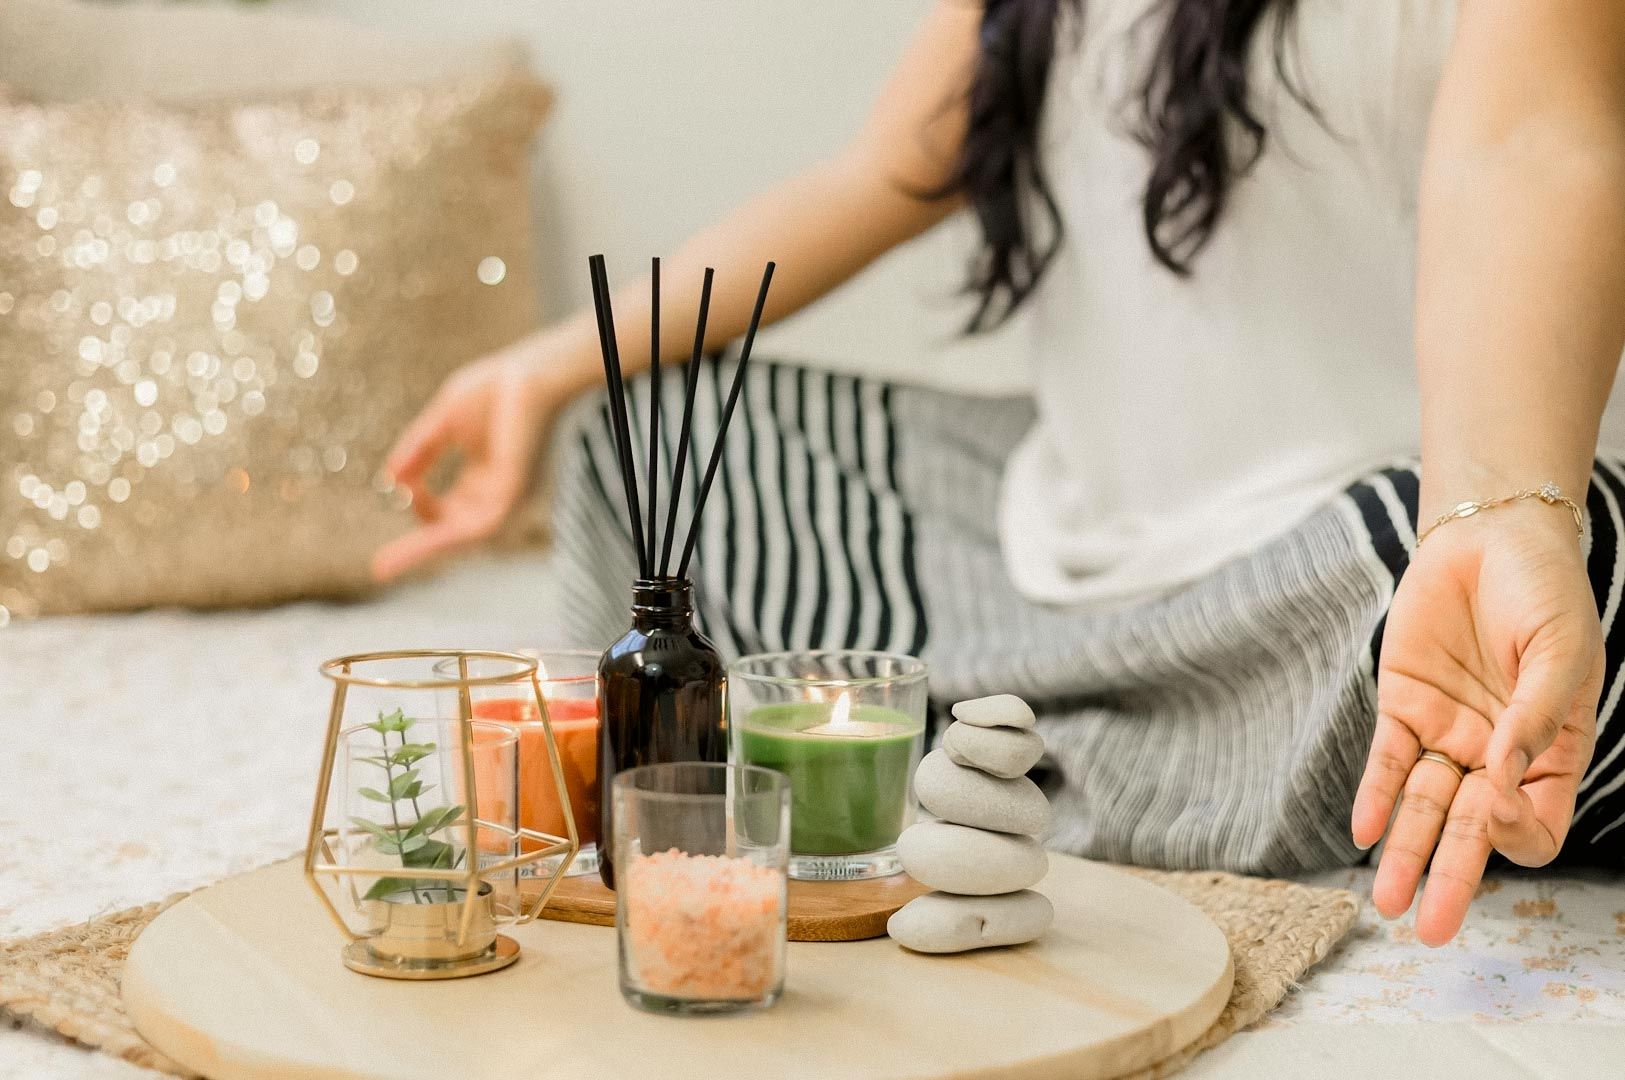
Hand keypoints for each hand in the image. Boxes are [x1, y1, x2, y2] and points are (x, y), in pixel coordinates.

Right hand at [372, 342, 572, 581]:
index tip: (397, 490)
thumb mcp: (443, 423)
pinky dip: (451, 535)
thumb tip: (390, 481)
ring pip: (464, 536)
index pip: (449, 511)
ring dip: (427, 549)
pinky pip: (482, 525)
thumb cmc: (494, 389)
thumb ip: (419, 450)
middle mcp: (496, 492)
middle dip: (419, 548)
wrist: (530, 372)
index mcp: (483, 478)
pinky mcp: (515, 491)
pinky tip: (425, 542)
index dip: (420, 509)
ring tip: (389, 566)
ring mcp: (508, 494)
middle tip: (380, 569)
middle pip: (453, 531)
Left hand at [1351, 504, 1601, 944]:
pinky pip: (1387, 761)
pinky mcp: (1405, 705)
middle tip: (1427, 930)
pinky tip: (1362, 832)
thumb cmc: (1545, 595)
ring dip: (1403, 853)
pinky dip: (1373, 795)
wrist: (1493, 539)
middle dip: (1449, 878)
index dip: (1515, 832)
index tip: (1497, 807)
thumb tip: (1501, 780)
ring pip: (1421, 808)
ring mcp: (1448, 733)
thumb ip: (1532, 720)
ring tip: (1384, 901)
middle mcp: (1496, 755)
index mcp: (1549, 753)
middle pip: (1469, 832)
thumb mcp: (1561, 654)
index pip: (1533, 824)